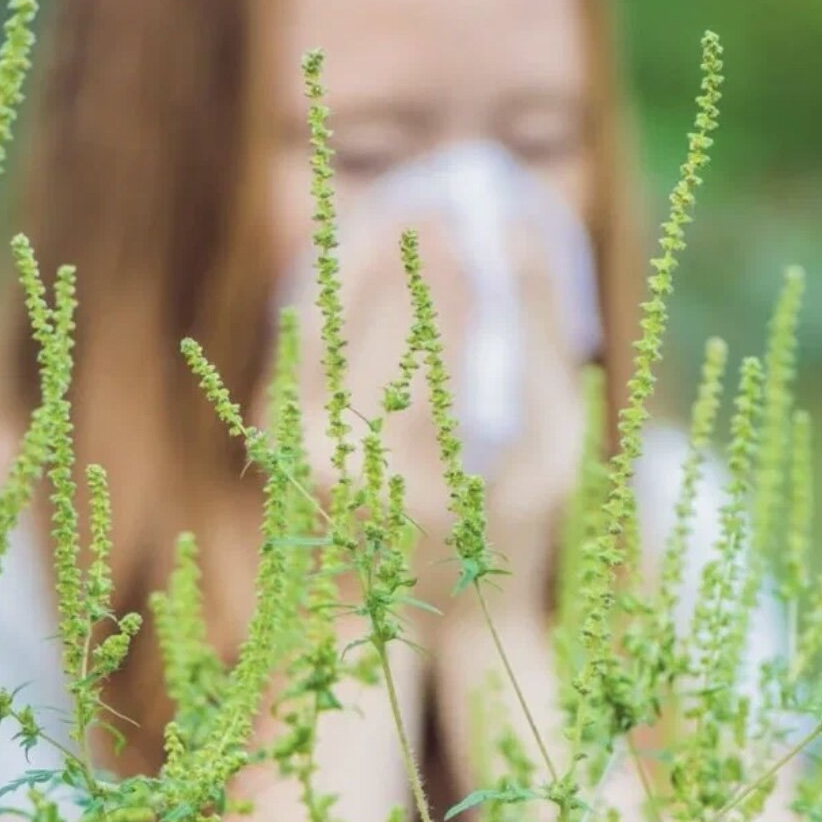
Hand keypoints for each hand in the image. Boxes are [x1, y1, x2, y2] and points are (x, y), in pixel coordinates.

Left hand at [253, 201, 589, 575]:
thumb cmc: (493, 537)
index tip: (481, 227)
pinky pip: (300, 342)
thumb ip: (541, 355)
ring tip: (398, 218)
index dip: (458, 284)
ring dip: (358, 262)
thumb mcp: (544, 460)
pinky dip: (327, 292)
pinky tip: (360, 255)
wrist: (392, 610)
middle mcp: (351, 465)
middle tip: (438, 210)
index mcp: (428, 483)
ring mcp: (303, 450)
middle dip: (411, 263)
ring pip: (327, 326)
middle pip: (379, 333)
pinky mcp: (277, 434)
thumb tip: (524, 246)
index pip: (441, 357)